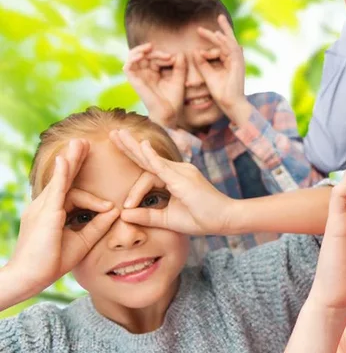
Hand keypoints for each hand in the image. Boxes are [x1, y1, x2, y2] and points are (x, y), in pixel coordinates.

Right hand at [12, 140, 118, 293]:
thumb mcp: (82, 240)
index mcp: (52, 211)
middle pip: (63, 178)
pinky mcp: (46, 213)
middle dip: (74, 160)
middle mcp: (44, 205)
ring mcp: (42, 207)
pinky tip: (66, 159)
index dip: (91, 196)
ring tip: (80, 143)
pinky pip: (56, 189)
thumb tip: (115, 210)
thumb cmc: (52, 261)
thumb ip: (98, 225)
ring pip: (62, 180)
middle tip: (83, 142)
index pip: (72, 192)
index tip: (107, 204)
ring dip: (71, 160)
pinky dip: (63, 174)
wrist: (29, 277)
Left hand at [110, 129, 236, 235]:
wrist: (225, 220)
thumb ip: (146, 216)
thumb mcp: (167, 219)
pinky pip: (163, 166)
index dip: (134, 185)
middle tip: (114, 133)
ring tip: (118, 134)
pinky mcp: (183, 178)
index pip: (149, 172)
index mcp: (174, 178)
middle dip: (129, 146)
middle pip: (148, 157)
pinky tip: (141, 146)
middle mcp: (178, 170)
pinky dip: (151, 156)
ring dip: (133, 146)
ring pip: (151, 158)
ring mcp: (181, 172)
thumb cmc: (201, 219)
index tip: (126, 207)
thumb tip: (123, 215)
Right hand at [123, 43, 185, 127]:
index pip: (154, 57)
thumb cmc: (174, 99)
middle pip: (144, 56)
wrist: (170, 113)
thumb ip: (179, 66)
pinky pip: (127, 67)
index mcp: (155, 73)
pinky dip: (132, 59)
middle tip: (167, 56)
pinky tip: (141, 56)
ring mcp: (139, 77)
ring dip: (139, 50)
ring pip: (132, 58)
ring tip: (149, 48)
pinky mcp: (134, 81)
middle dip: (155, 53)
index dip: (162, 54)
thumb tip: (179, 53)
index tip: (173, 58)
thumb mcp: (179, 79)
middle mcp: (145, 74)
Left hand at [194, 14, 248, 117]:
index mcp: (229, 61)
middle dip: (224, 28)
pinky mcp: (238, 65)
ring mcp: (238, 62)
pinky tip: (218, 34)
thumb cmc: (221, 92)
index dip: (213, 36)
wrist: (230, 103)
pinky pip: (231, 50)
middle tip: (219, 16)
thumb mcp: (208, 75)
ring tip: (220, 19)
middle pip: (229, 40)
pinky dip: (225, 41)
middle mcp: (235, 60)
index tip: (201, 30)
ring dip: (225, 31)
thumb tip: (195, 51)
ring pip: (230, 42)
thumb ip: (202, 63)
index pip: (222, 45)